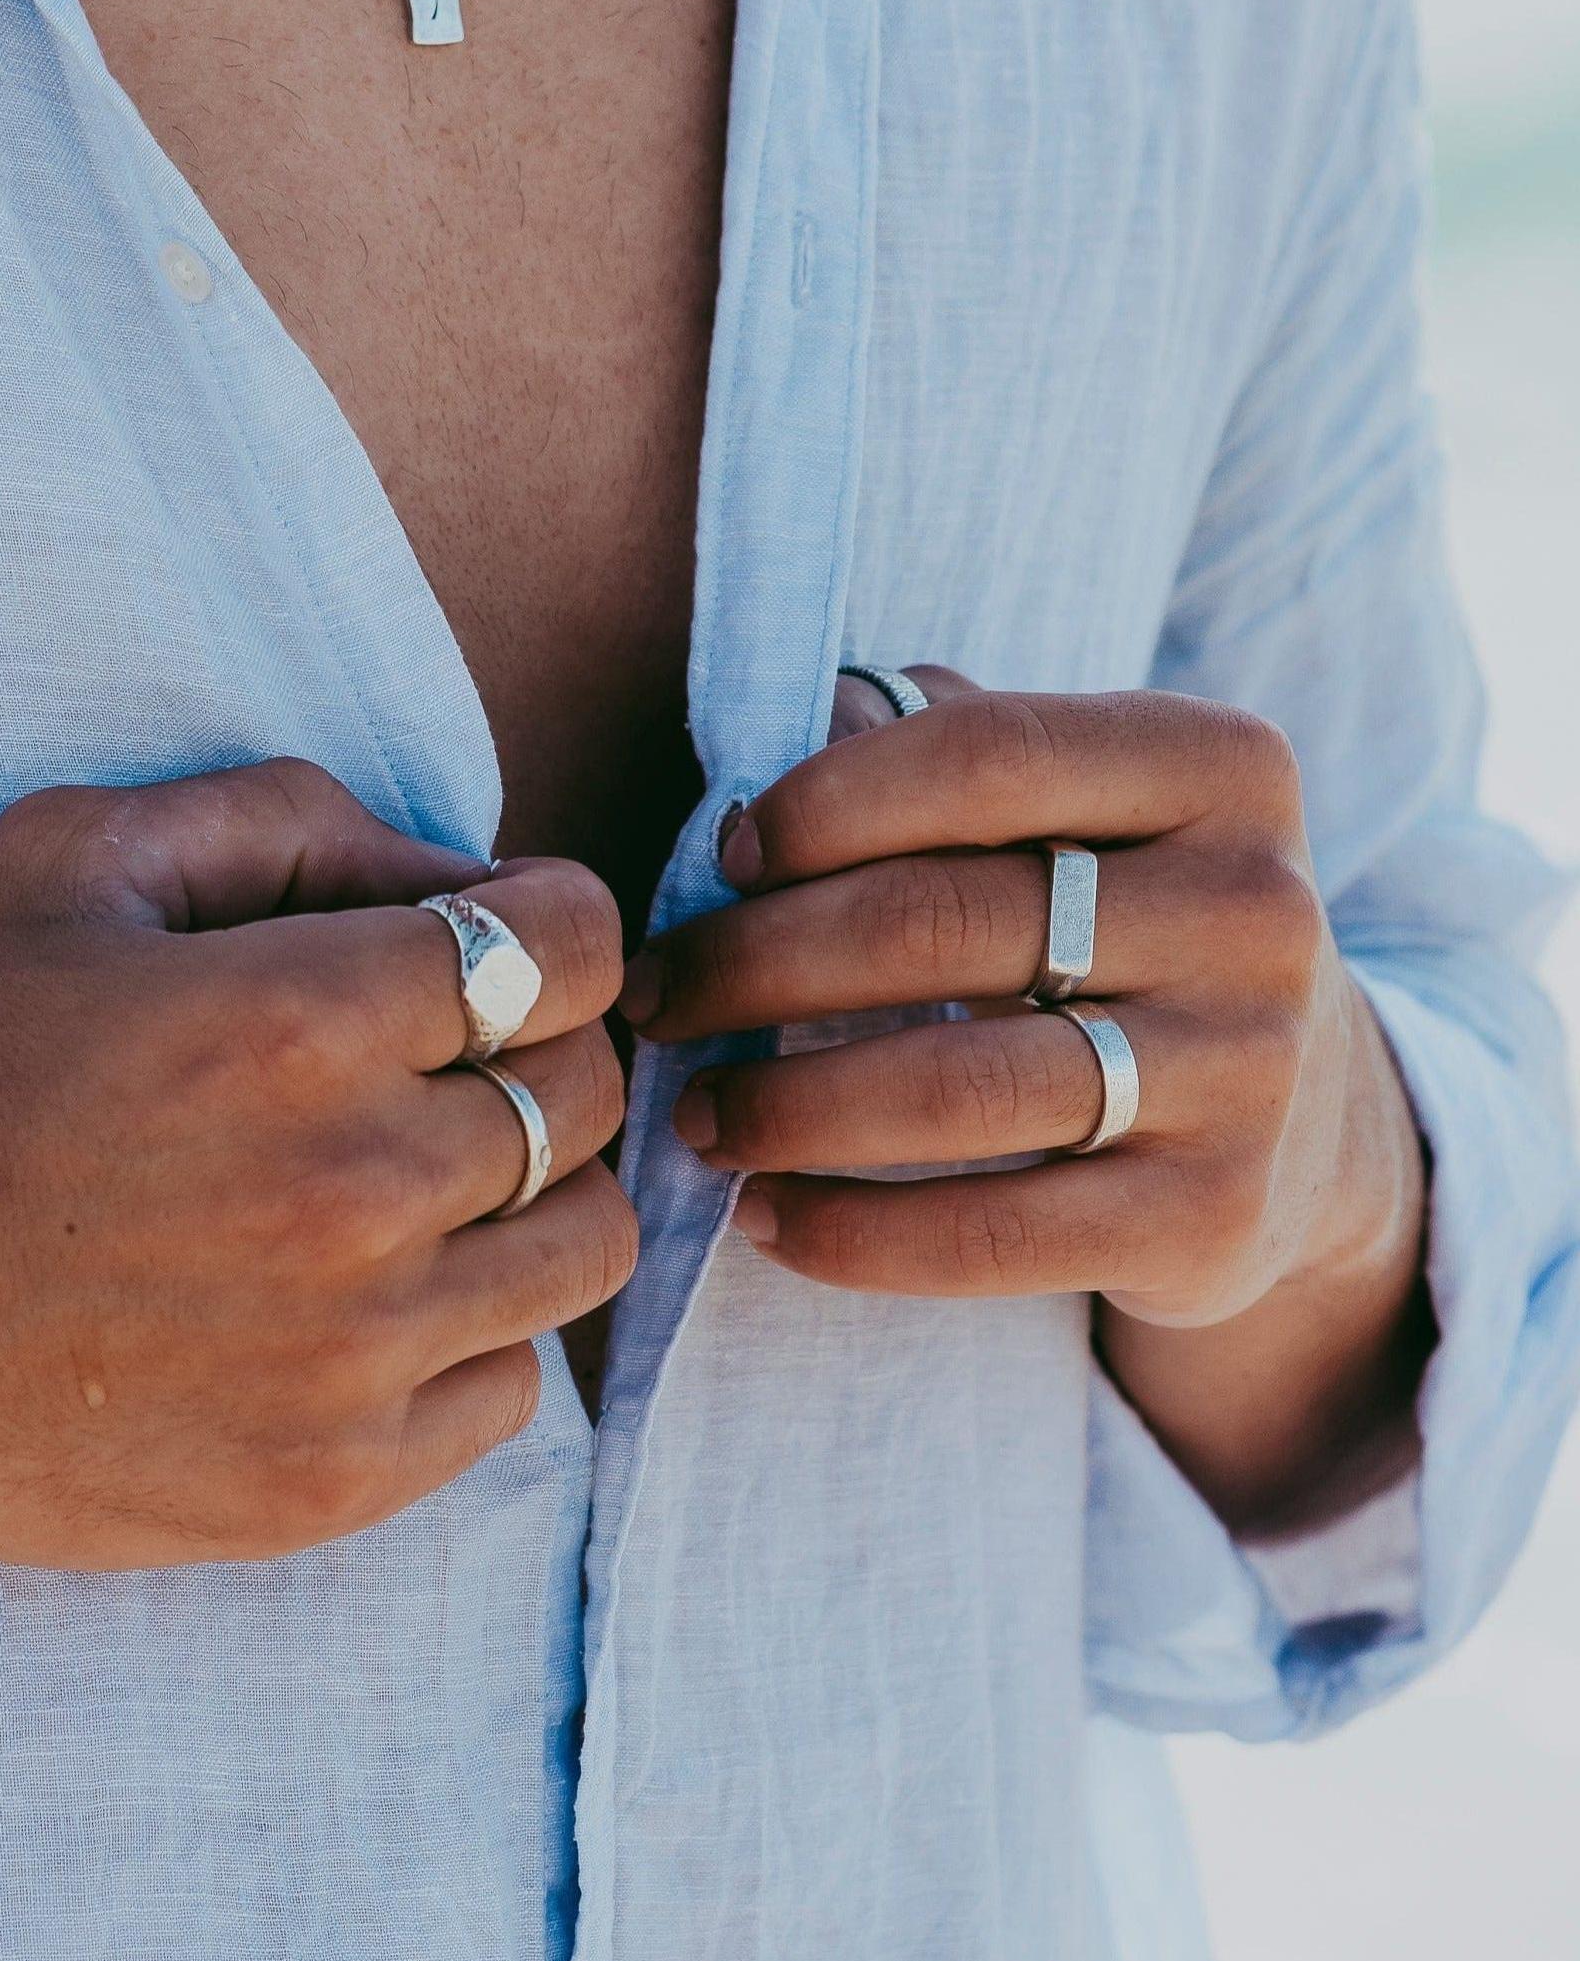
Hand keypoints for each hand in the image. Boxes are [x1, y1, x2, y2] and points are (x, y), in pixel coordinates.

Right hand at [0, 762, 634, 1565]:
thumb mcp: (68, 863)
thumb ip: (285, 818)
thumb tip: (458, 874)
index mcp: (303, 1017)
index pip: (581, 944)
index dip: (546, 925)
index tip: (481, 951)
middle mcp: (357, 1189)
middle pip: (591, 1091)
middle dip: (533, 1050)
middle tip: (425, 1064)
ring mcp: (354, 1353)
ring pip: (587, 1245)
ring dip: (527, 1198)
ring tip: (414, 1186)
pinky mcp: (332, 1480)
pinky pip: (515, 1388)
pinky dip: (467, 1334)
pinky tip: (357, 1302)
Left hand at [615, 677, 1424, 1332]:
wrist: (1303, 1129)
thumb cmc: (1118, 933)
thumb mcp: (1076, 814)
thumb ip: (941, 746)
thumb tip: (777, 727)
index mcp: (1218, 768)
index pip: (983, 753)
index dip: (822, 804)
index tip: (718, 859)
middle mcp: (1254, 908)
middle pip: (940, 923)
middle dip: (755, 965)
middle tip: (658, 1000)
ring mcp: (1246, 1068)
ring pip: (956, 1089)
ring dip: (783, 1109)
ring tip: (693, 1119)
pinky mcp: (1211, 1216)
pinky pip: (989, 1233)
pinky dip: (850, 1232)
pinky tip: (765, 1218)